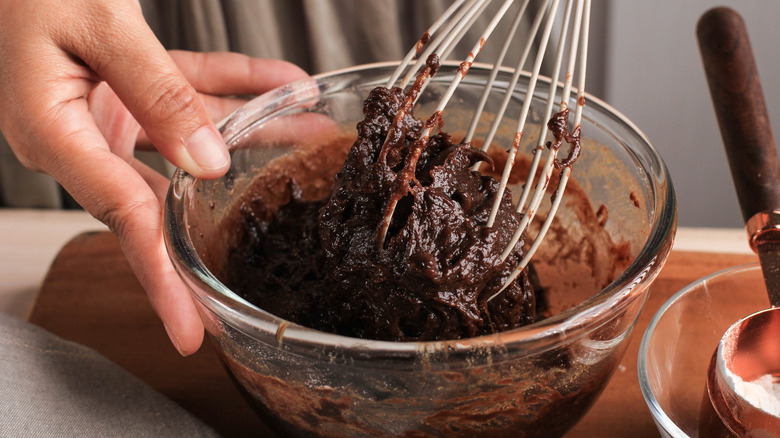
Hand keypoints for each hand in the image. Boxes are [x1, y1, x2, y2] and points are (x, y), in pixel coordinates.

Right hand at [0, 0, 308, 354]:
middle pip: (161, 199)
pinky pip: (191, 91)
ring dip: (254, 135)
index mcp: (54, 133)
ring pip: (192, 138)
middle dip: (219, 224)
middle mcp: (81, 132)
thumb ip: (157, 91)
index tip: (192, 331)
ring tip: (311, 135)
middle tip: (263, 264)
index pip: (124, 221)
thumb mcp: (98, 25)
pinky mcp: (127, 83)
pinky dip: (237, 87)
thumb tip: (210, 161)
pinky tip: (284, 82)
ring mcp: (106, 108)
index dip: (164, 280)